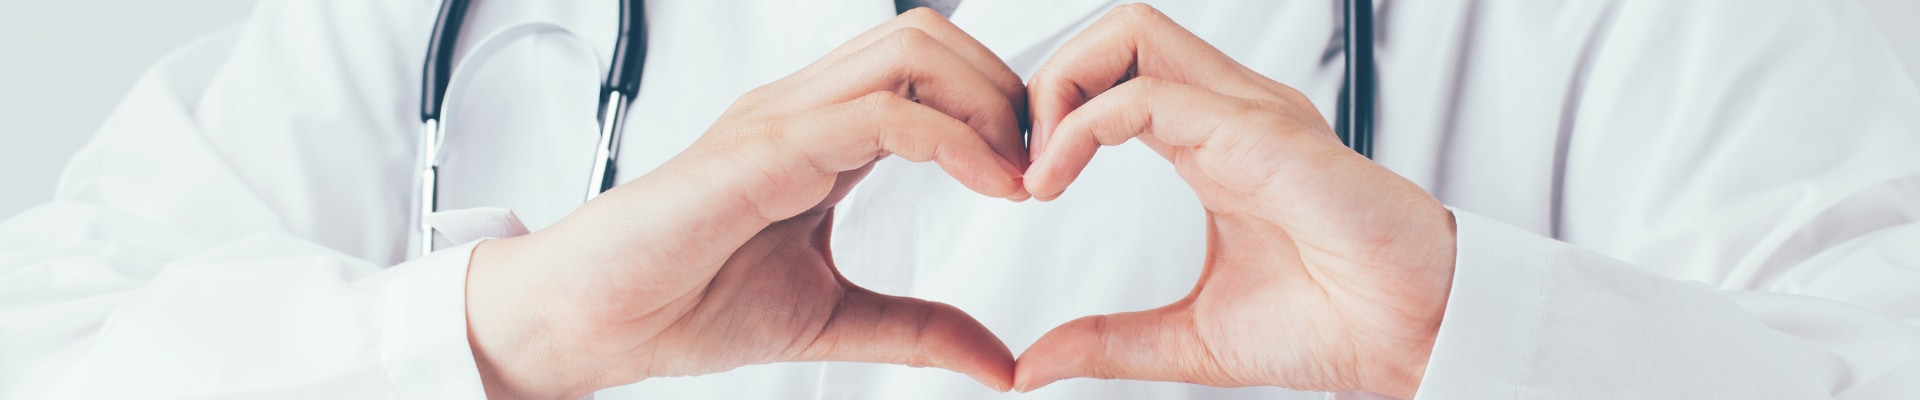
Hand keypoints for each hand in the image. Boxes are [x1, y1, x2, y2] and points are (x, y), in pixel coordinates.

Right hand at [463, 9, 1030, 398]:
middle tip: (1040, 165)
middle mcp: (804, 109)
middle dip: (1005, 89)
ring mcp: (784, 117)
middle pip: (929, 37)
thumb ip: (919, 330)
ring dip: (987, 103)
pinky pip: (881, 113)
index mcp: (819, 134)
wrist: (592, 320)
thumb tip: (998, 362)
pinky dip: (953, 140)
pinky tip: (989, 185)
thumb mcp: (834, 318)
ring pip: (912, 51)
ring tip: (1018, 174)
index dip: (997, 112)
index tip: (1035, 180)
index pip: (927, 73)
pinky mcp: (766, 146)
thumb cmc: (681, 302)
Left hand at [1012, 5, 1455, 398]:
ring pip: (1132, 33)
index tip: (1023, 186)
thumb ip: (1110, 344)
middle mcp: (1230, 114)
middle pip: (1119, 32)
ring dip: (1061, 87)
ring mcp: (1248, 114)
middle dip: (1048, 81)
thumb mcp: (1189, 339)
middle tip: (1019, 164)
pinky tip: (1055, 179)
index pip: (1118, 76)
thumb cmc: (1337, 325)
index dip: (1054, 114)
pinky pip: (1151, 94)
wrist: (1416, 339)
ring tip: (1035, 167)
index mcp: (1215, 144)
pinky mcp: (1261, 133)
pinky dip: (1084, 125)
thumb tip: (1034, 365)